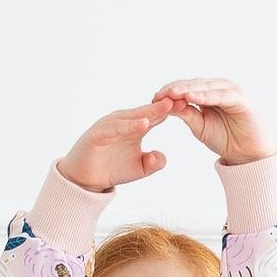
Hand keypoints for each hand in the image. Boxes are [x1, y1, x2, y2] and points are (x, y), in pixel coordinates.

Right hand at [58, 101, 175, 194]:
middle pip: (147, 111)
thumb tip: (163, 157)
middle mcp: (124, 122)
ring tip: (167, 107)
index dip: (173, 111)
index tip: (191, 106)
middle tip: (184, 98)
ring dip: (149, 112)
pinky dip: (128, 126)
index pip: (157, 116)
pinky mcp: (98, 134)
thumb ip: (153, 163)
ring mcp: (110, 126)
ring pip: (132, 116)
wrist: (85, 178)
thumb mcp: (139, 169)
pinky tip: (143, 124)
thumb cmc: (111, 169)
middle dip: (165, 106)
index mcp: (136, 127)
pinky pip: (115, 128)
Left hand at [150, 77, 276, 165]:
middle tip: (158, 94)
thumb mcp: (200, 126)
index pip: (186, 87)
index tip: (153, 98)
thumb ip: (187, 114)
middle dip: (176, 89)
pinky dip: (206, 96)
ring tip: (172, 93)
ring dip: (188, 89)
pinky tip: (192, 98)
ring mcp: (231, 90)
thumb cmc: (226, 139)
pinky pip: (220, 95)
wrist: (248, 154)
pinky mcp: (241, 98)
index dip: (170, 91)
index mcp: (209, 92)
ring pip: (205, 87)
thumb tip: (168, 104)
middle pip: (194, 84)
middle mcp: (220, 87)